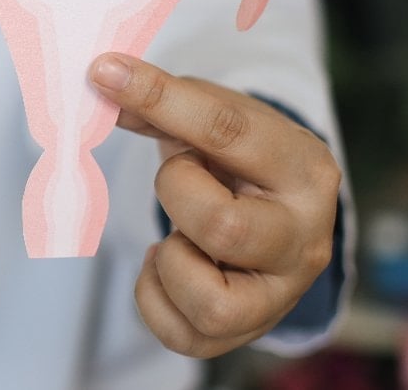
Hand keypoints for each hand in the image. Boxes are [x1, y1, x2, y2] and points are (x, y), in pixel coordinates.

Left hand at [89, 52, 339, 357]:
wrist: (278, 219)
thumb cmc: (241, 164)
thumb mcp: (217, 123)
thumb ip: (161, 107)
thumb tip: (104, 79)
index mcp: (302, 168)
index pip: (226, 130)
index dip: (158, 98)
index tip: (105, 73)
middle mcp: (303, 238)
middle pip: (223, 227)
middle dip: (175, 194)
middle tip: (180, 179)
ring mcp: (278, 294)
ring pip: (210, 301)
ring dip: (171, 260)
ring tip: (178, 235)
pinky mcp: (243, 331)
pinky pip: (180, 334)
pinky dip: (155, 296)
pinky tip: (170, 264)